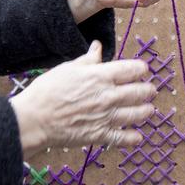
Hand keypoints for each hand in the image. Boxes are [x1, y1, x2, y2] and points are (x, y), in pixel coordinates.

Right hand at [9, 42, 156, 157]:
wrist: (34, 119)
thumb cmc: (47, 91)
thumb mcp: (67, 68)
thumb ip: (88, 59)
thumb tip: (98, 46)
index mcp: (100, 76)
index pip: (132, 69)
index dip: (141, 69)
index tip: (143, 70)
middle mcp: (108, 96)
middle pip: (139, 92)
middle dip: (148, 90)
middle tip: (151, 90)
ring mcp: (106, 117)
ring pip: (136, 114)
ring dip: (146, 111)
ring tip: (149, 109)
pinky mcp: (99, 135)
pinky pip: (123, 138)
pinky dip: (133, 138)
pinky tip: (138, 136)